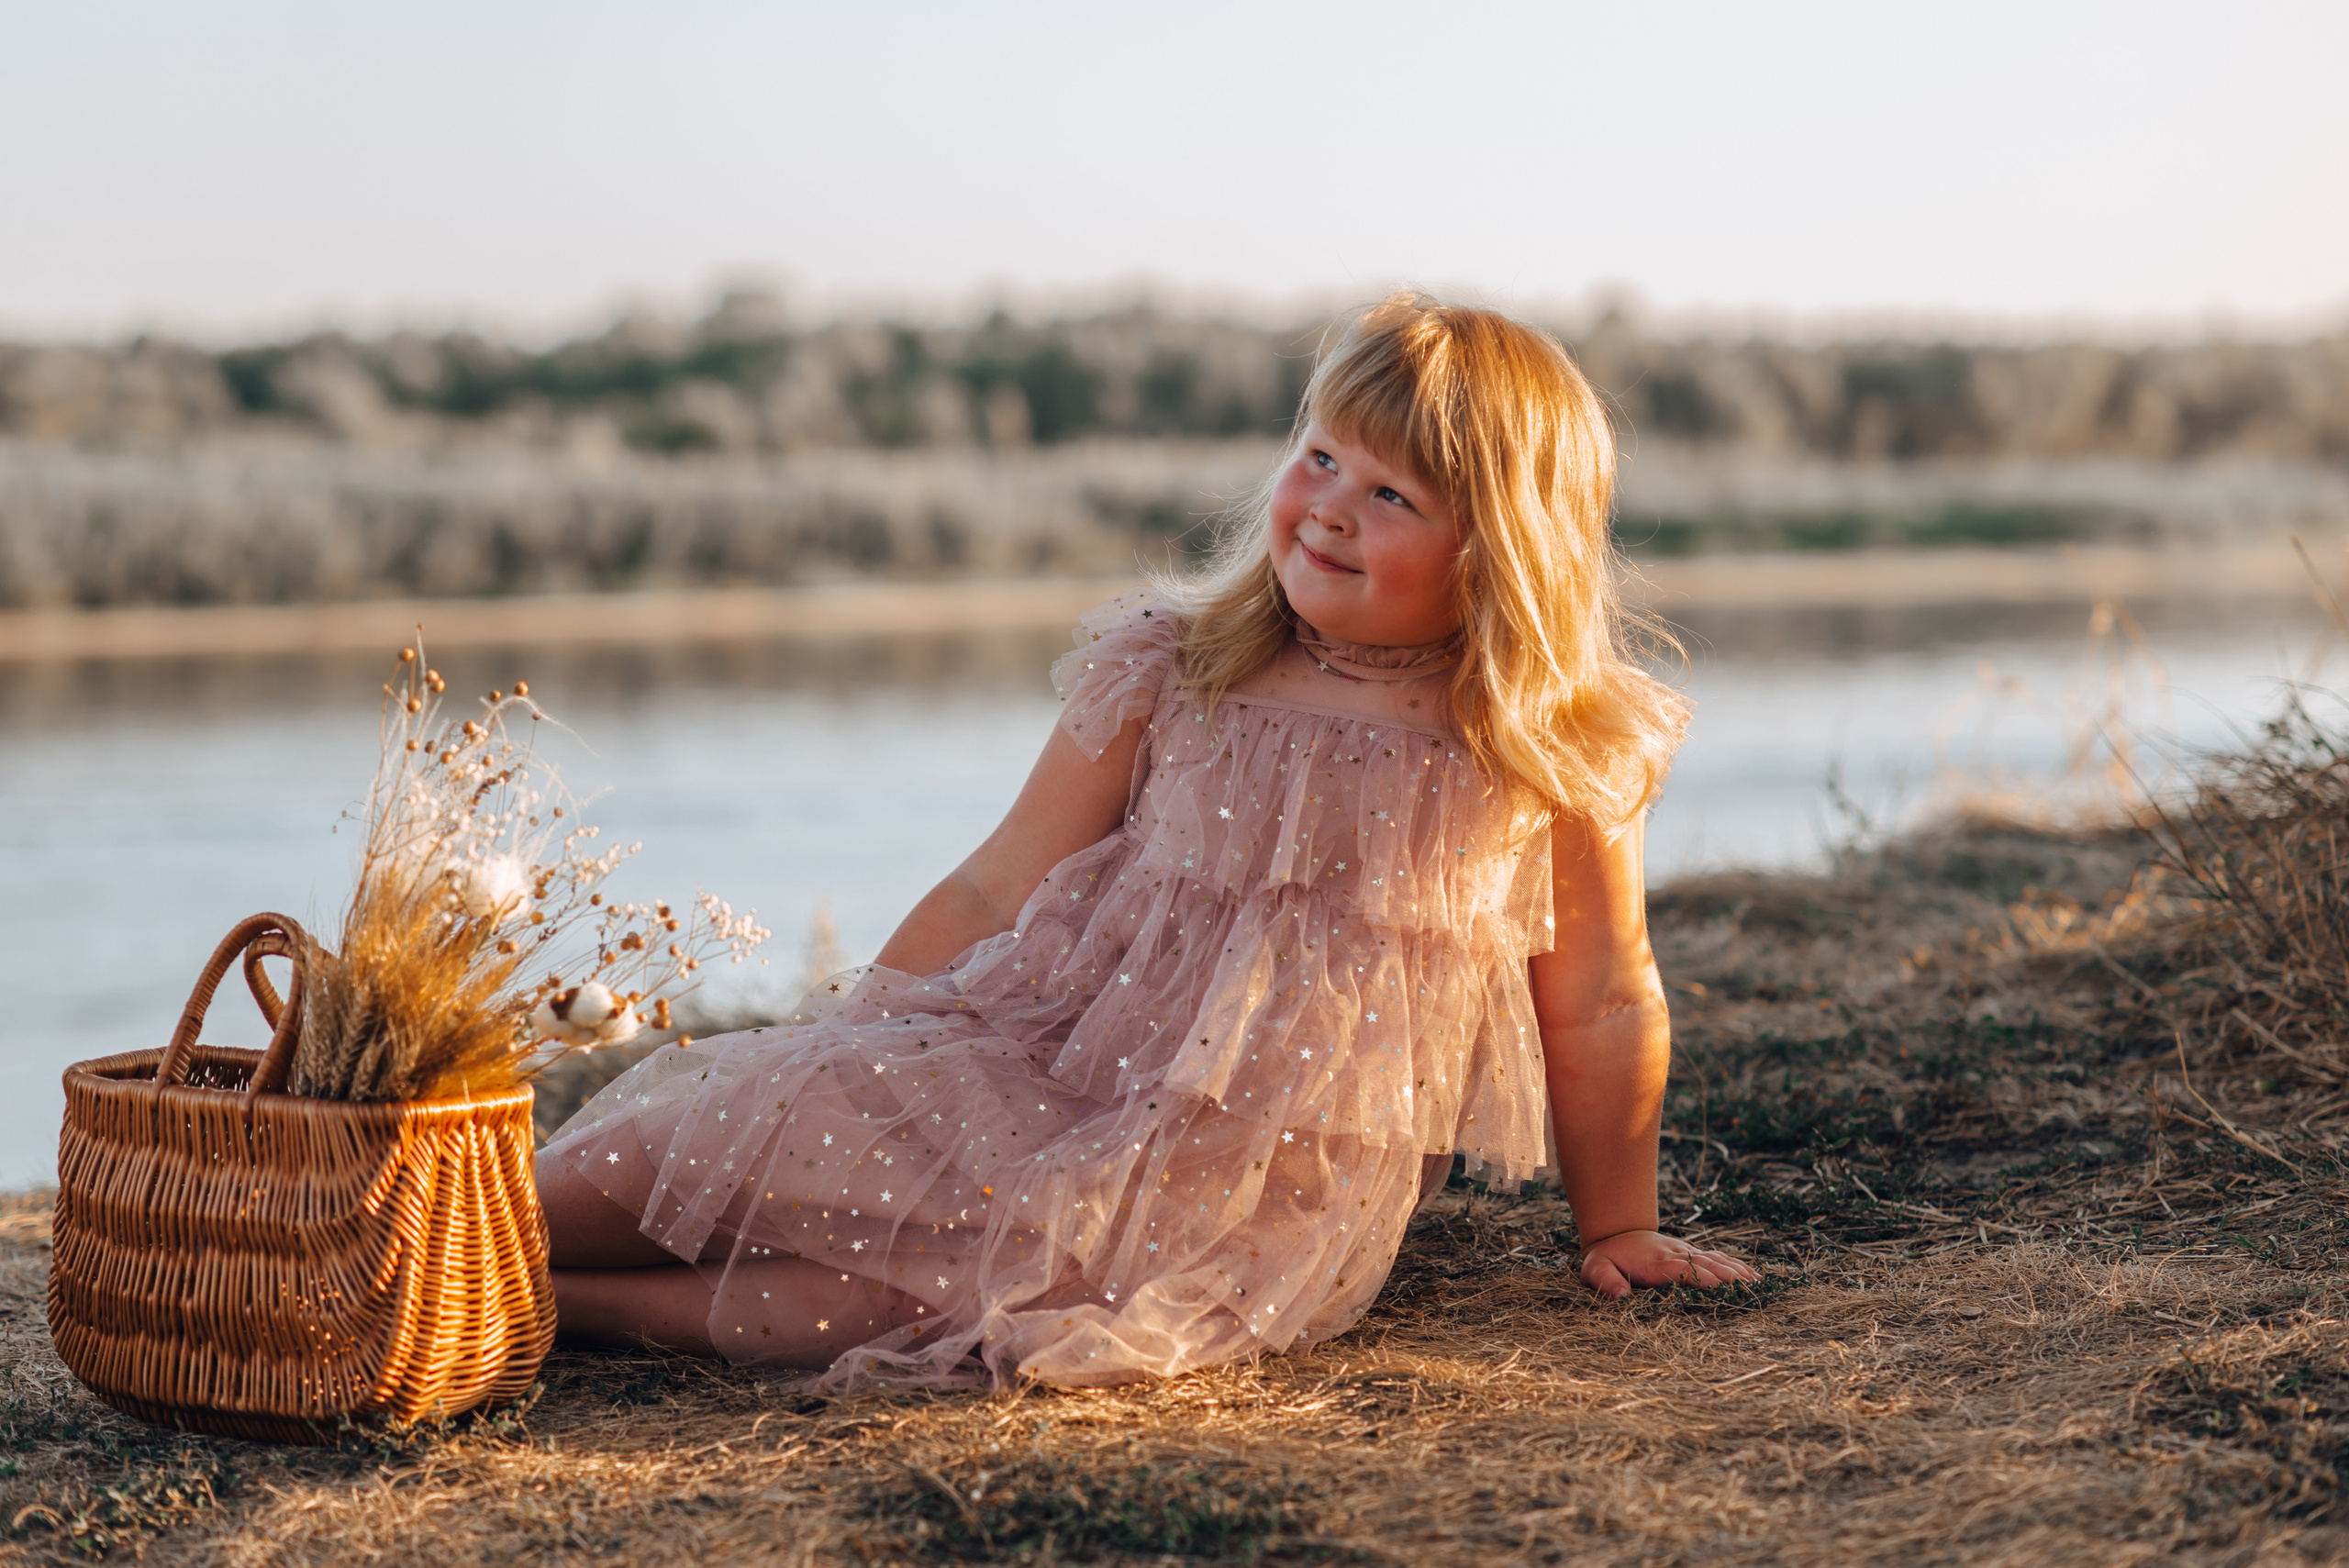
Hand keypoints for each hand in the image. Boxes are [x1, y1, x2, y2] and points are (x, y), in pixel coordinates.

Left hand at [1579, 1229, 1759, 1299]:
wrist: (1615, 1232)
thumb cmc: (1605, 1257)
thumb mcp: (1595, 1269)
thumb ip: (1606, 1282)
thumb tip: (1620, 1297)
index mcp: (1654, 1263)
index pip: (1681, 1270)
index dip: (1700, 1278)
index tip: (1720, 1287)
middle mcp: (1674, 1255)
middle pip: (1704, 1265)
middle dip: (1727, 1277)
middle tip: (1751, 1290)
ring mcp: (1685, 1252)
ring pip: (1714, 1260)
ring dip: (1736, 1271)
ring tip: (1758, 1284)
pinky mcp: (1691, 1253)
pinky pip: (1716, 1257)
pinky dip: (1735, 1265)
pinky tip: (1753, 1275)